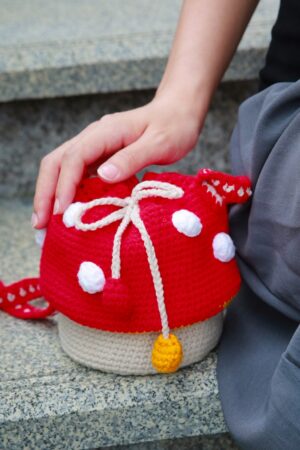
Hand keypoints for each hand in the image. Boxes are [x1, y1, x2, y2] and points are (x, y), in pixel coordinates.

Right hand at [32, 93, 203, 228]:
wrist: (178, 112)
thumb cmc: (174, 127)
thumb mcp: (160, 143)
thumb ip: (132, 158)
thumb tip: (103, 176)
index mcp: (106, 132)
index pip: (74, 157)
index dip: (65, 185)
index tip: (62, 211)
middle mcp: (94, 138)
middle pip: (57, 162)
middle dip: (45, 192)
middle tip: (40, 223)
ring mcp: (95, 147)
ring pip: (62, 169)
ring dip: (52, 194)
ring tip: (48, 224)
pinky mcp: (101, 157)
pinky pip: (78, 175)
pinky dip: (69, 193)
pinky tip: (70, 212)